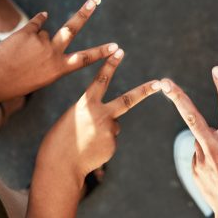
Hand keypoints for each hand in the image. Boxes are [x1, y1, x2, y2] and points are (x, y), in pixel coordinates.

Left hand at [0, 0, 115, 99]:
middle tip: (94, 1)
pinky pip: (35, 23)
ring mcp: (40, 41)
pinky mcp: (27, 32)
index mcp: (59, 68)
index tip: (116, 47)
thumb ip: (49, 57)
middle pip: (72, 29)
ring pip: (45, 33)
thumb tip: (49, 30)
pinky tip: (36, 23)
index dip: (102, 52)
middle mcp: (53, 53)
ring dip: (36, 41)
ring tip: (22, 53)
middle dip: (84, 14)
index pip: (85, 58)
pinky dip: (36, 23)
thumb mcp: (40, 77)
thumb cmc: (15, 82)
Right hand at [22, 54, 159, 217]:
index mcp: (86, 104)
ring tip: (86, 140)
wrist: (58, 166)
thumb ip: (94, 113)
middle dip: (144, 91)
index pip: (101, 80)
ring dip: (103, 130)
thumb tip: (115, 121)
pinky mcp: (112, 145)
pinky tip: (91, 150)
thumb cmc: (61, 139)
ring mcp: (108, 131)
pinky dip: (102, 143)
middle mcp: (100, 115)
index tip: (119, 50)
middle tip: (159, 83)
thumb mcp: (74, 117)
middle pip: (128, 100)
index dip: (111, 65)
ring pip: (113, 125)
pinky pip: (111, 140)